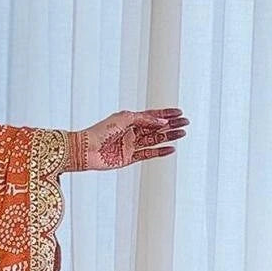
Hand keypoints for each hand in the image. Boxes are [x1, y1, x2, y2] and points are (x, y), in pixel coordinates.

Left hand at [67, 108, 187, 170]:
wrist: (86, 149)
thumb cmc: (101, 130)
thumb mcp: (125, 118)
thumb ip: (145, 119)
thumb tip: (163, 122)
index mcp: (129, 120)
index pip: (151, 115)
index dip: (165, 114)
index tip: (179, 112)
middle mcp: (131, 132)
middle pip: (155, 127)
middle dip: (171, 124)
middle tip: (185, 122)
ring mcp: (131, 145)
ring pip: (154, 140)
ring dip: (168, 137)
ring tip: (182, 133)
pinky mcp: (129, 158)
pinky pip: (148, 154)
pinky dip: (159, 152)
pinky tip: (170, 149)